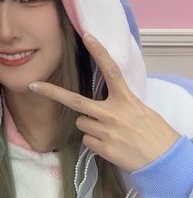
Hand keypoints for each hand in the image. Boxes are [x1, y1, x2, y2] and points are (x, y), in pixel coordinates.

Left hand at [29, 33, 179, 171]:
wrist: (164, 161)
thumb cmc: (155, 134)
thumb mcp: (141, 110)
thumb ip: (120, 103)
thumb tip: (102, 104)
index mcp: (126, 99)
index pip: (111, 70)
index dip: (99, 52)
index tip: (87, 36)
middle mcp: (112, 113)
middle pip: (75, 101)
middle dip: (52, 93)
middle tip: (33, 85)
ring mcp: (105, 131)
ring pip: (81, 123)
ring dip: (89, 126)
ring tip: (110, 133)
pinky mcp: (103, 148)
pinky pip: (87, 141)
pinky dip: (95, 143)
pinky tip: (112, 145)